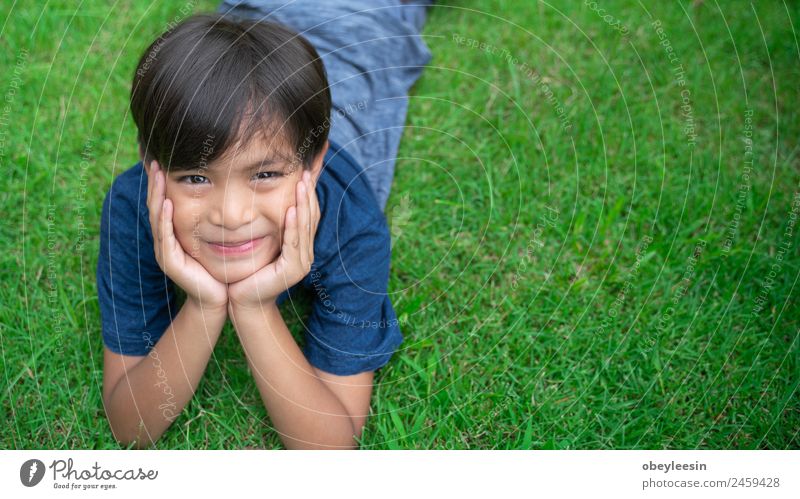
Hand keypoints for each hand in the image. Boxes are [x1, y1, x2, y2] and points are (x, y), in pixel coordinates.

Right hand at [146, 160, 227, 310]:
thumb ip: (214, 218)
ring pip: (157, 217)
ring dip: (156, 194)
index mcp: (174, 233)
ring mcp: (165, 250)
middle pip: (156, 205)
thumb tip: (224, 193)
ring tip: (157, 173)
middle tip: (155, 159)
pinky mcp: (170, 261)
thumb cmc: (221, 267)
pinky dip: (165, 219)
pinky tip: (168, 202)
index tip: (164, 158)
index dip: (163, 181)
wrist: (219, 298)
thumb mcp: (216, 237)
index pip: (165, 201)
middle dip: (155, 182)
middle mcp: (165, 239)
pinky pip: (165, 236)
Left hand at [228, 170, 319, 310]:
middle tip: (308, 168)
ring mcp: (302, 262)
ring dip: (304, 203)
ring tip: (303, 182)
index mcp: (300, 245)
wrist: (243, 302)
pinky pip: (293, 243)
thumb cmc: (247, 272)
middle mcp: (305, 252)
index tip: (308, 168)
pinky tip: (292, 209)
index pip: (308, 212)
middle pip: (310, 216)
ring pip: (304, 226)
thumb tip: (266, 198)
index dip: (309, 191)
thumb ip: (268, 225)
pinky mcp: (293, 270)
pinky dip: (293, 225)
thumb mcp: (260, 242)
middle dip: (309, 191)